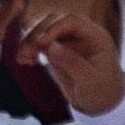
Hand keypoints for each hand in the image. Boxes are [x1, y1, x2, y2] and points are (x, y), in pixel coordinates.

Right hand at [24, 0, 124, 119]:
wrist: (101, 103)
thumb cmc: (103, 91)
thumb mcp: (91, 81)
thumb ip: (72, 62)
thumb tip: (51, 46)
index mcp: (96, 36)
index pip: (73, 21)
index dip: (55, 27)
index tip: (41, 41)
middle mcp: (81, 34)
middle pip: (54, 21)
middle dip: (37, 33)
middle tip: (26, 50)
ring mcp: (68, 41)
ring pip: (43, 30)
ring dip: (30, 40)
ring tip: (22, 57)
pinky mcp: (57, 50)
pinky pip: (39, 43)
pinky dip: (30, 49)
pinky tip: (24, 60)